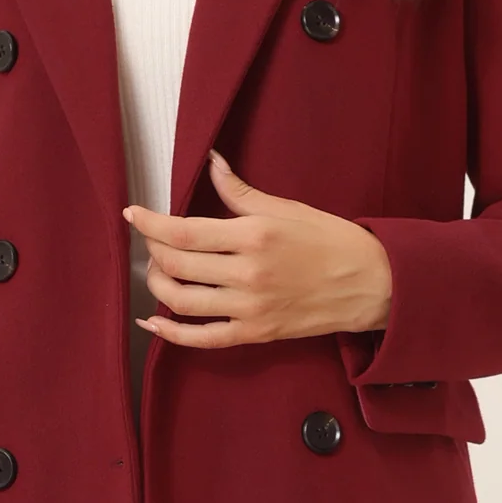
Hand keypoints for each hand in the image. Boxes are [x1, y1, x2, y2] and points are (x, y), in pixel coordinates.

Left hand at [122, 150, 392, 350]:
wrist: (370, 284)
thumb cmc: (331, 240)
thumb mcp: (286, 208)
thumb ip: (240, 191)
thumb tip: (212, 163)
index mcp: (253, 236)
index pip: (184, 232)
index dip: (150, 224)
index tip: (131, 215)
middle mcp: (246, 274)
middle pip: (176, 266)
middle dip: (152, 251)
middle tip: (150, 241)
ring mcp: (249, 308)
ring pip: (181, 302)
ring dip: (157, 286)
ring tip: (157, 271)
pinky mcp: (254, 334)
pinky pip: (202, 339)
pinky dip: (171, 334)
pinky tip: (153, 324)